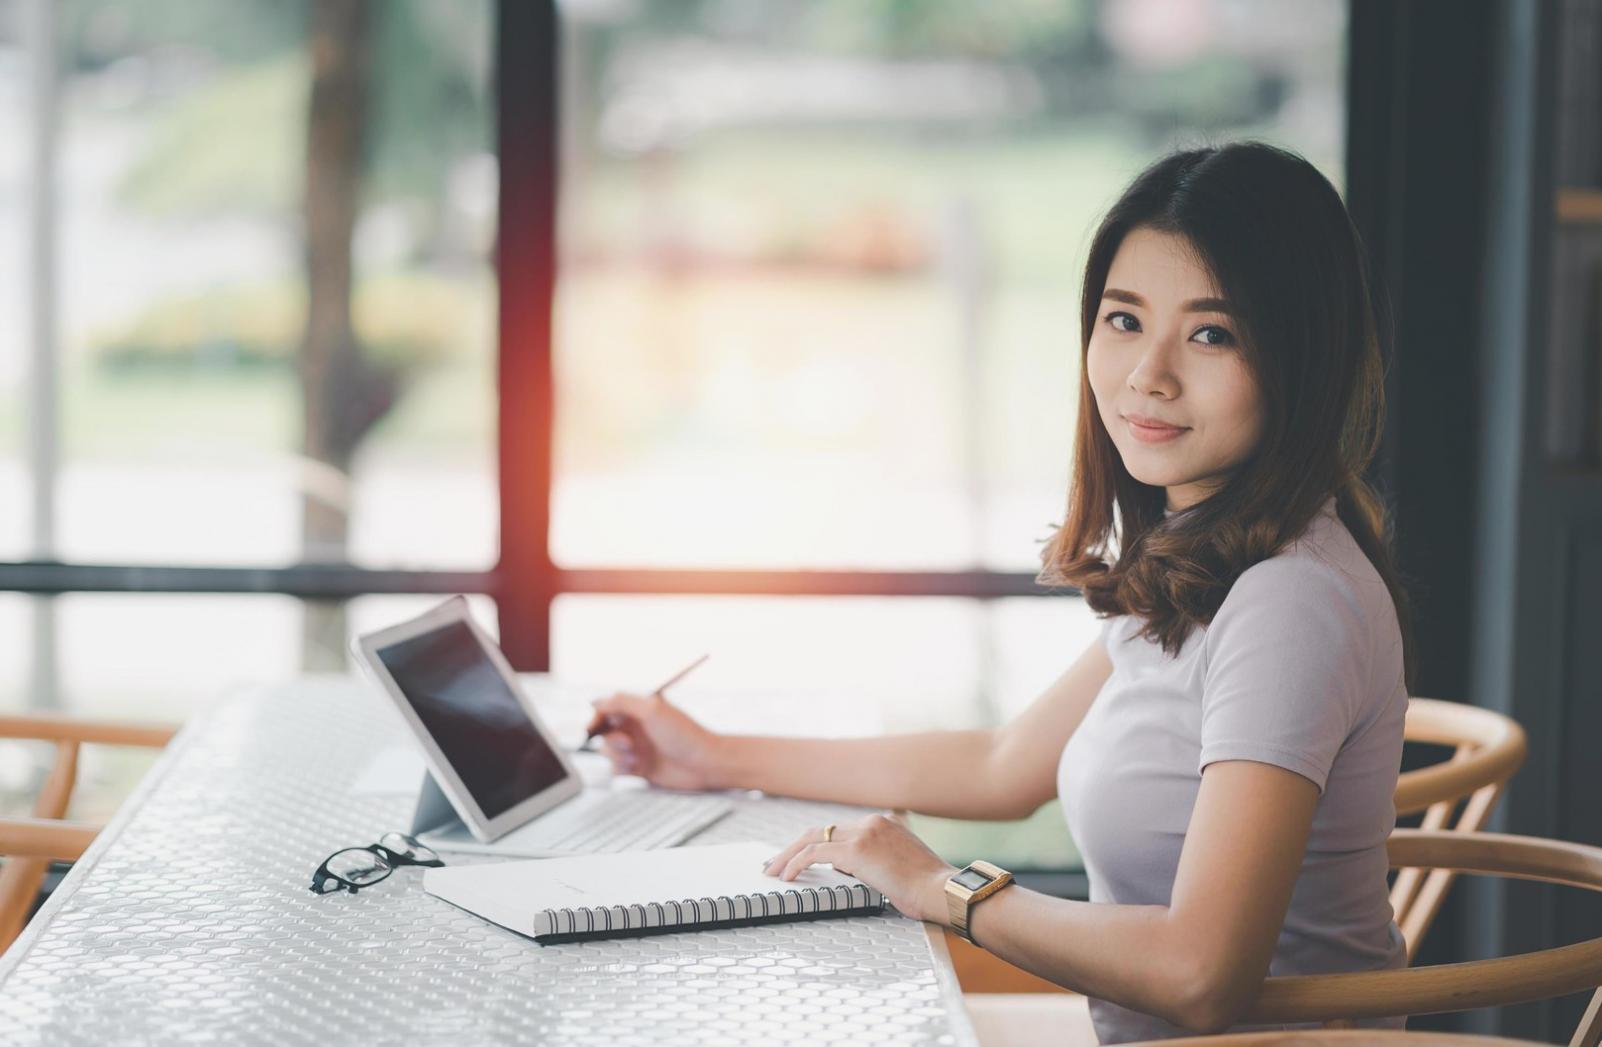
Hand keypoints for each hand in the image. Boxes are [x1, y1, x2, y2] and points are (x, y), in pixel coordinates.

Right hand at [584, 692, 724, 791]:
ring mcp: (638, 748)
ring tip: (636, 758)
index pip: (607, 709)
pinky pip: (617, 769)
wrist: (704, 763)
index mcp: (639, 709)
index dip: (596, 718)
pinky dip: (623, 770)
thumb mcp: (652, 709)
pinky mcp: (640, 768)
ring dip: (617, 756)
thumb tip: (599, 702)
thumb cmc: (685, 734)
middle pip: (604, 732)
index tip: (591, 728)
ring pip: (608, 752)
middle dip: (611, 740)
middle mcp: (636, 728)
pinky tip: (638, 768)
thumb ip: (623, 701)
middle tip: (629, 744)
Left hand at [760, 813, 956, 924]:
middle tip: (776, 862)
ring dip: (789, 855)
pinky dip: (797, 863)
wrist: (940, 889)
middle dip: (795, 847)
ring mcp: (864, 833)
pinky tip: (786, 876)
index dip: (816, 843)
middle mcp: (872, 822)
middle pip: (822, 830)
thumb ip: (874, 860)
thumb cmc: (926, 888)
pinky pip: (816, 853)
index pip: (840, 830)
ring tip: (774, 871)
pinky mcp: (856, 850)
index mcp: (884, 823)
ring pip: (813, 838)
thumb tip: (846, 868)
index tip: (799, 857)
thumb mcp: (900, 866)